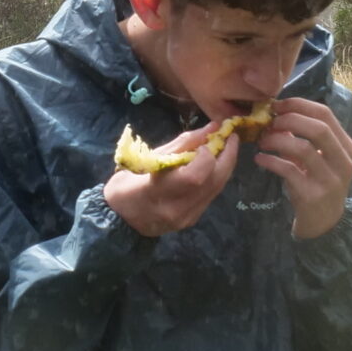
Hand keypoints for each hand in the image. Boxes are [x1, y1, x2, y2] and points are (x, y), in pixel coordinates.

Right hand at [101, 124, 240, 237]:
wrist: (120, 221)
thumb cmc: (126, 185)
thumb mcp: (146, 159)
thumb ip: (181, 145)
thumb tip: (211, 128)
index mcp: (157, 191)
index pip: (193, 177)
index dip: (207, 156)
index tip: (207, 141)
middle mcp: (175, 208)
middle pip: (213, 182)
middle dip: (227, 157)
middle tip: (231, 137)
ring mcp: (186, 217)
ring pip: (217, 188)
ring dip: (225, 166)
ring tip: (225, 147)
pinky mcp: (192, 220)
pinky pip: (210, 195)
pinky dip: (216, 178)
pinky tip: (214, 166)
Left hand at [254, 96, 351, 238]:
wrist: (324, 221)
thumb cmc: (317, 182)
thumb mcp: (317, 157)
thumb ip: (303, 136)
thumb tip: (276, 113)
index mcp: (346, 146)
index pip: (325, 114)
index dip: (298, 105)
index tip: (276, 105)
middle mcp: (343, 161)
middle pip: (318, 128)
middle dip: (289, 120)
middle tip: (268, 123)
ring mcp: (330, 179)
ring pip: (303, 148)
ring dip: (277, 140)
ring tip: (262, 141)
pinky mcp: (313, 195)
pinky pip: (289, 170)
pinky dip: (271, 161)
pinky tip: (259, 159)